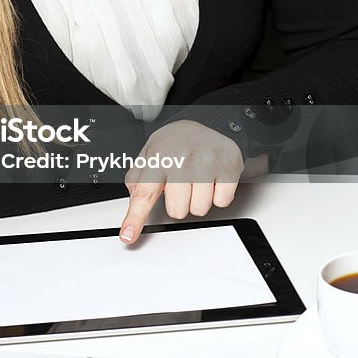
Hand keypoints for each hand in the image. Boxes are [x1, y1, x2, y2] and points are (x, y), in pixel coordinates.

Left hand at [119, 119, 267, 243]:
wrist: (208, 122)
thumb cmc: (177, 142)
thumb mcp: (150, 153)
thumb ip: (137, 177)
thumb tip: (133, 198)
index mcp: (159, 157)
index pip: (144, 193)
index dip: (135, 218)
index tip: (128, 235)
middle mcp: (182, 159)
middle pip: (176, 210)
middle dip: (178, 203)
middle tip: (181, 184)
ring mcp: (206, 162)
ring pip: (199, 209)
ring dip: (198, 200)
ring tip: (197, 180)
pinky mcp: (228, 166)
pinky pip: (221, 202)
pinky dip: (218, 195)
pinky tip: (213, 179)